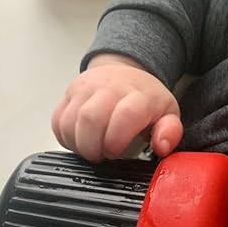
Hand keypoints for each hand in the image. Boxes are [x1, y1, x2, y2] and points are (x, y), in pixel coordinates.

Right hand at [52, 55, 182, 161]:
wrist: (126, 71)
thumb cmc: (145, 99)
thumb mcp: (168, 113)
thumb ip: (170, 132)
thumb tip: (162, 146)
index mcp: (138, 95)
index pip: (124, 115)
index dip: (116, 141)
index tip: (115, 152)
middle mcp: (109, 87)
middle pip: (90, 119)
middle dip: (93, 147)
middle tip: (101, 155)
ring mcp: (85, 89)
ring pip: (69, 121)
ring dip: (78, 144)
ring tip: (91, 149)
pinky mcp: (69, 93)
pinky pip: (57, 120)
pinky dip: (65, 137)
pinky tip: (80, 140)